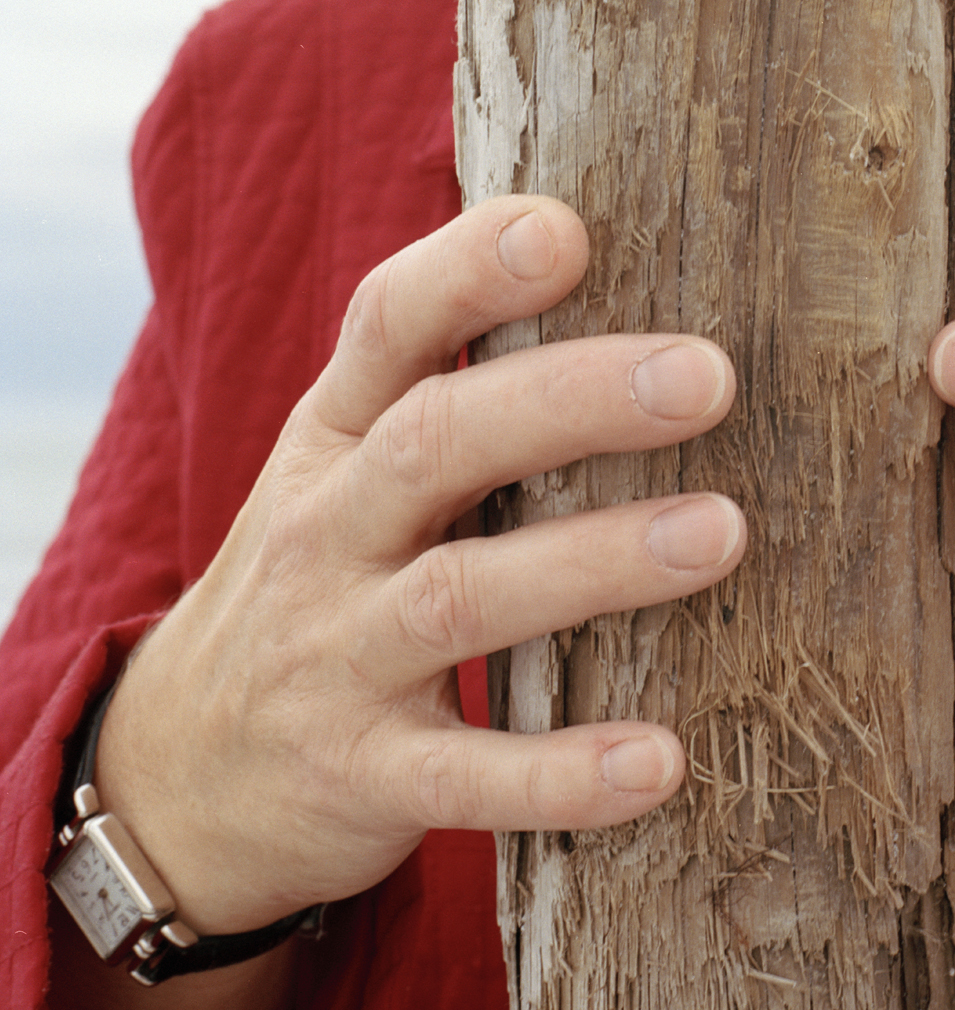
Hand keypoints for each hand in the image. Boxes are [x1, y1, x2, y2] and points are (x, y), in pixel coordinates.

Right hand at [96, 197, 746, 935]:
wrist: (177, 778)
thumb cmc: (317, 578)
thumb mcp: (343, 469)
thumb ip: (445, 384)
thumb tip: (592, 245)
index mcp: (334, 438)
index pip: (386, 326)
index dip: (468, 272)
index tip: (566, 230)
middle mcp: (327, 533)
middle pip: (439, 444)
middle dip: (572, 400)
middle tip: (706, 376)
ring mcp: (337, 659)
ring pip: (463, 599)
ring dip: (594, 563)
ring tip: (721, 531)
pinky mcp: (364, 779)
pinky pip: (466, 779)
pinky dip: (561, 774)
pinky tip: (660, 762)